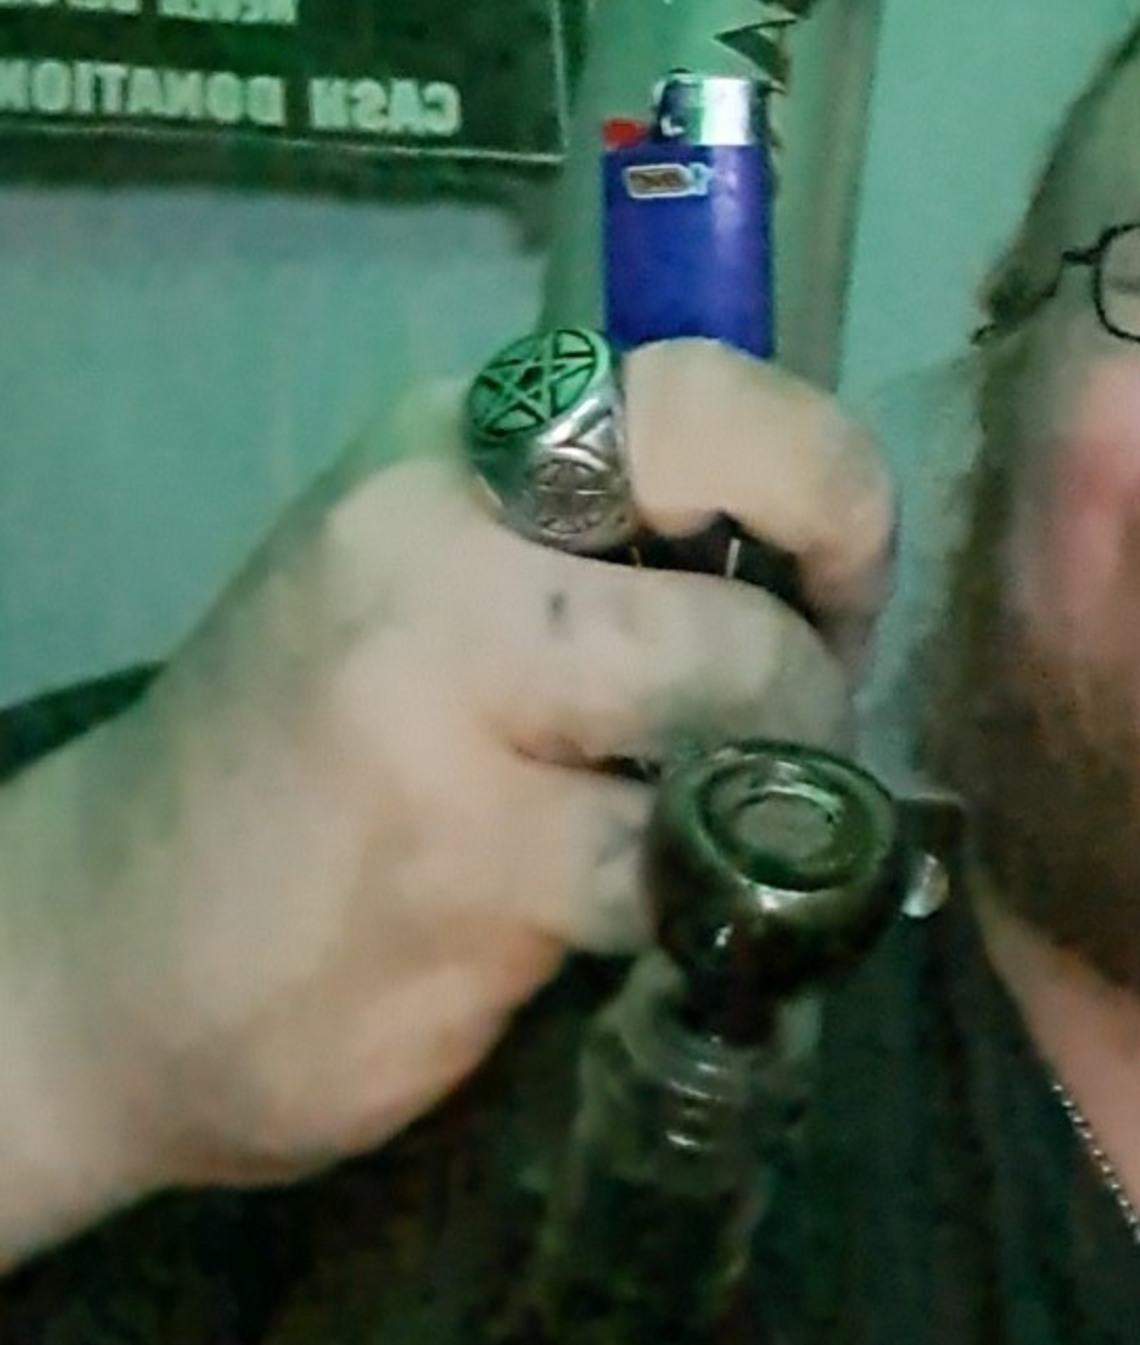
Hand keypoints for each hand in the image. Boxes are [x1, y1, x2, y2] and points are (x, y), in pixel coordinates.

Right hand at [0, 340, 894, 1249]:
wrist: (104, 947)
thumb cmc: (305, 754)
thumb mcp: (427, 574)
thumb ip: (595, 537)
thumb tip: (814, 546)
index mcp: (449, 447)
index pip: (705, 396)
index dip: (825, 488)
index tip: (831, 580)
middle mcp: (438, 546)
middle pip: (741, 580)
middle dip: (815, 669)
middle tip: (793, 731)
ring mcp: (441, 708)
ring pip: (727, 726)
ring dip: (768, 798)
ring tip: (709, 830)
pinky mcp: (464, 870)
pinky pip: (672, 876)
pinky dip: (698, 907)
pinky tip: (634, 922)